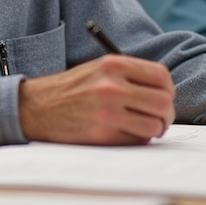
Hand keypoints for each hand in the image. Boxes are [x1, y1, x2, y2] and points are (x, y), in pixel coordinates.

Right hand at [19, 54, 174, 144]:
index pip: (161, 76)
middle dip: (166, 114)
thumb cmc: (71, 89)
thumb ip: (130, 74)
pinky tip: (124, 133)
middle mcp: (112, 86)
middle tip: (160, 119)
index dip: (168, 89)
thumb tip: (164, 91)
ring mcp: (108, 111)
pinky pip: (136, 140)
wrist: (37, 107)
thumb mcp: (99, 69)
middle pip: (163, 102)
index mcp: (113, 64)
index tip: (164, 97)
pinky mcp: (102, 134)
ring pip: (153, 125)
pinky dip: (136, 139)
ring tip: (143, 128)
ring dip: (153, 130)